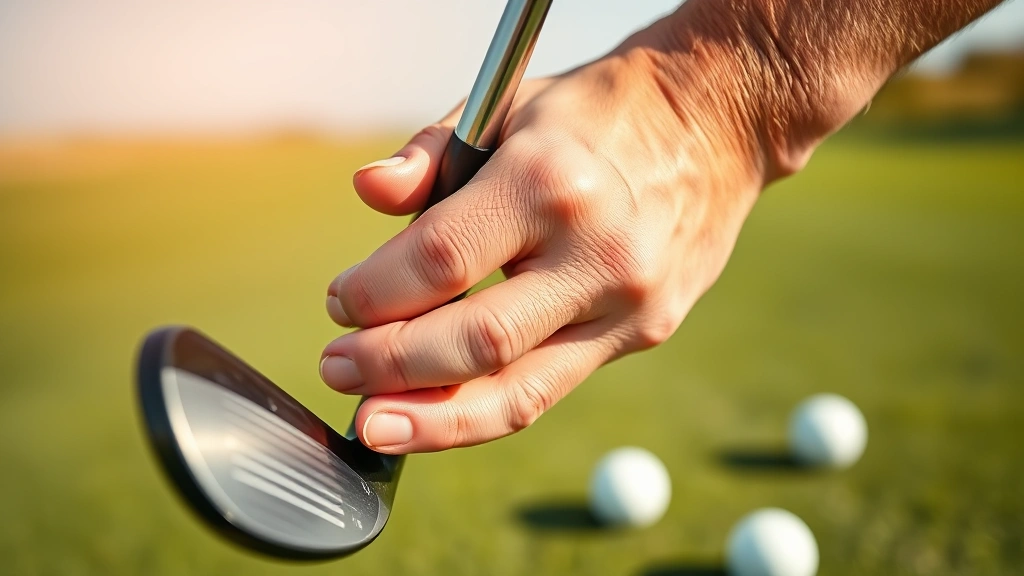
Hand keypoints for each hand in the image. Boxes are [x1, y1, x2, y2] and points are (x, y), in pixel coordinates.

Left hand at [320, 10, 776, 454]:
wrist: (716, 127)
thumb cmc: (597, 114)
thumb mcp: (509, 103)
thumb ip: (432, 152)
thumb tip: (367, 195)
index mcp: (551, 182)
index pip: (440, 261)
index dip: (374, 294)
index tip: (340, 303)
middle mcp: (596, 252)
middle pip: (475, 341)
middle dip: (391, 366)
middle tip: (337, 370)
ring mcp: (628, 304)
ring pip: (519, 393)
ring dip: (435, 418)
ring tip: (376, 425)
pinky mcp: (643, 333)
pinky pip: (552, 388)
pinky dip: (487, 407)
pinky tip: (440, 412)